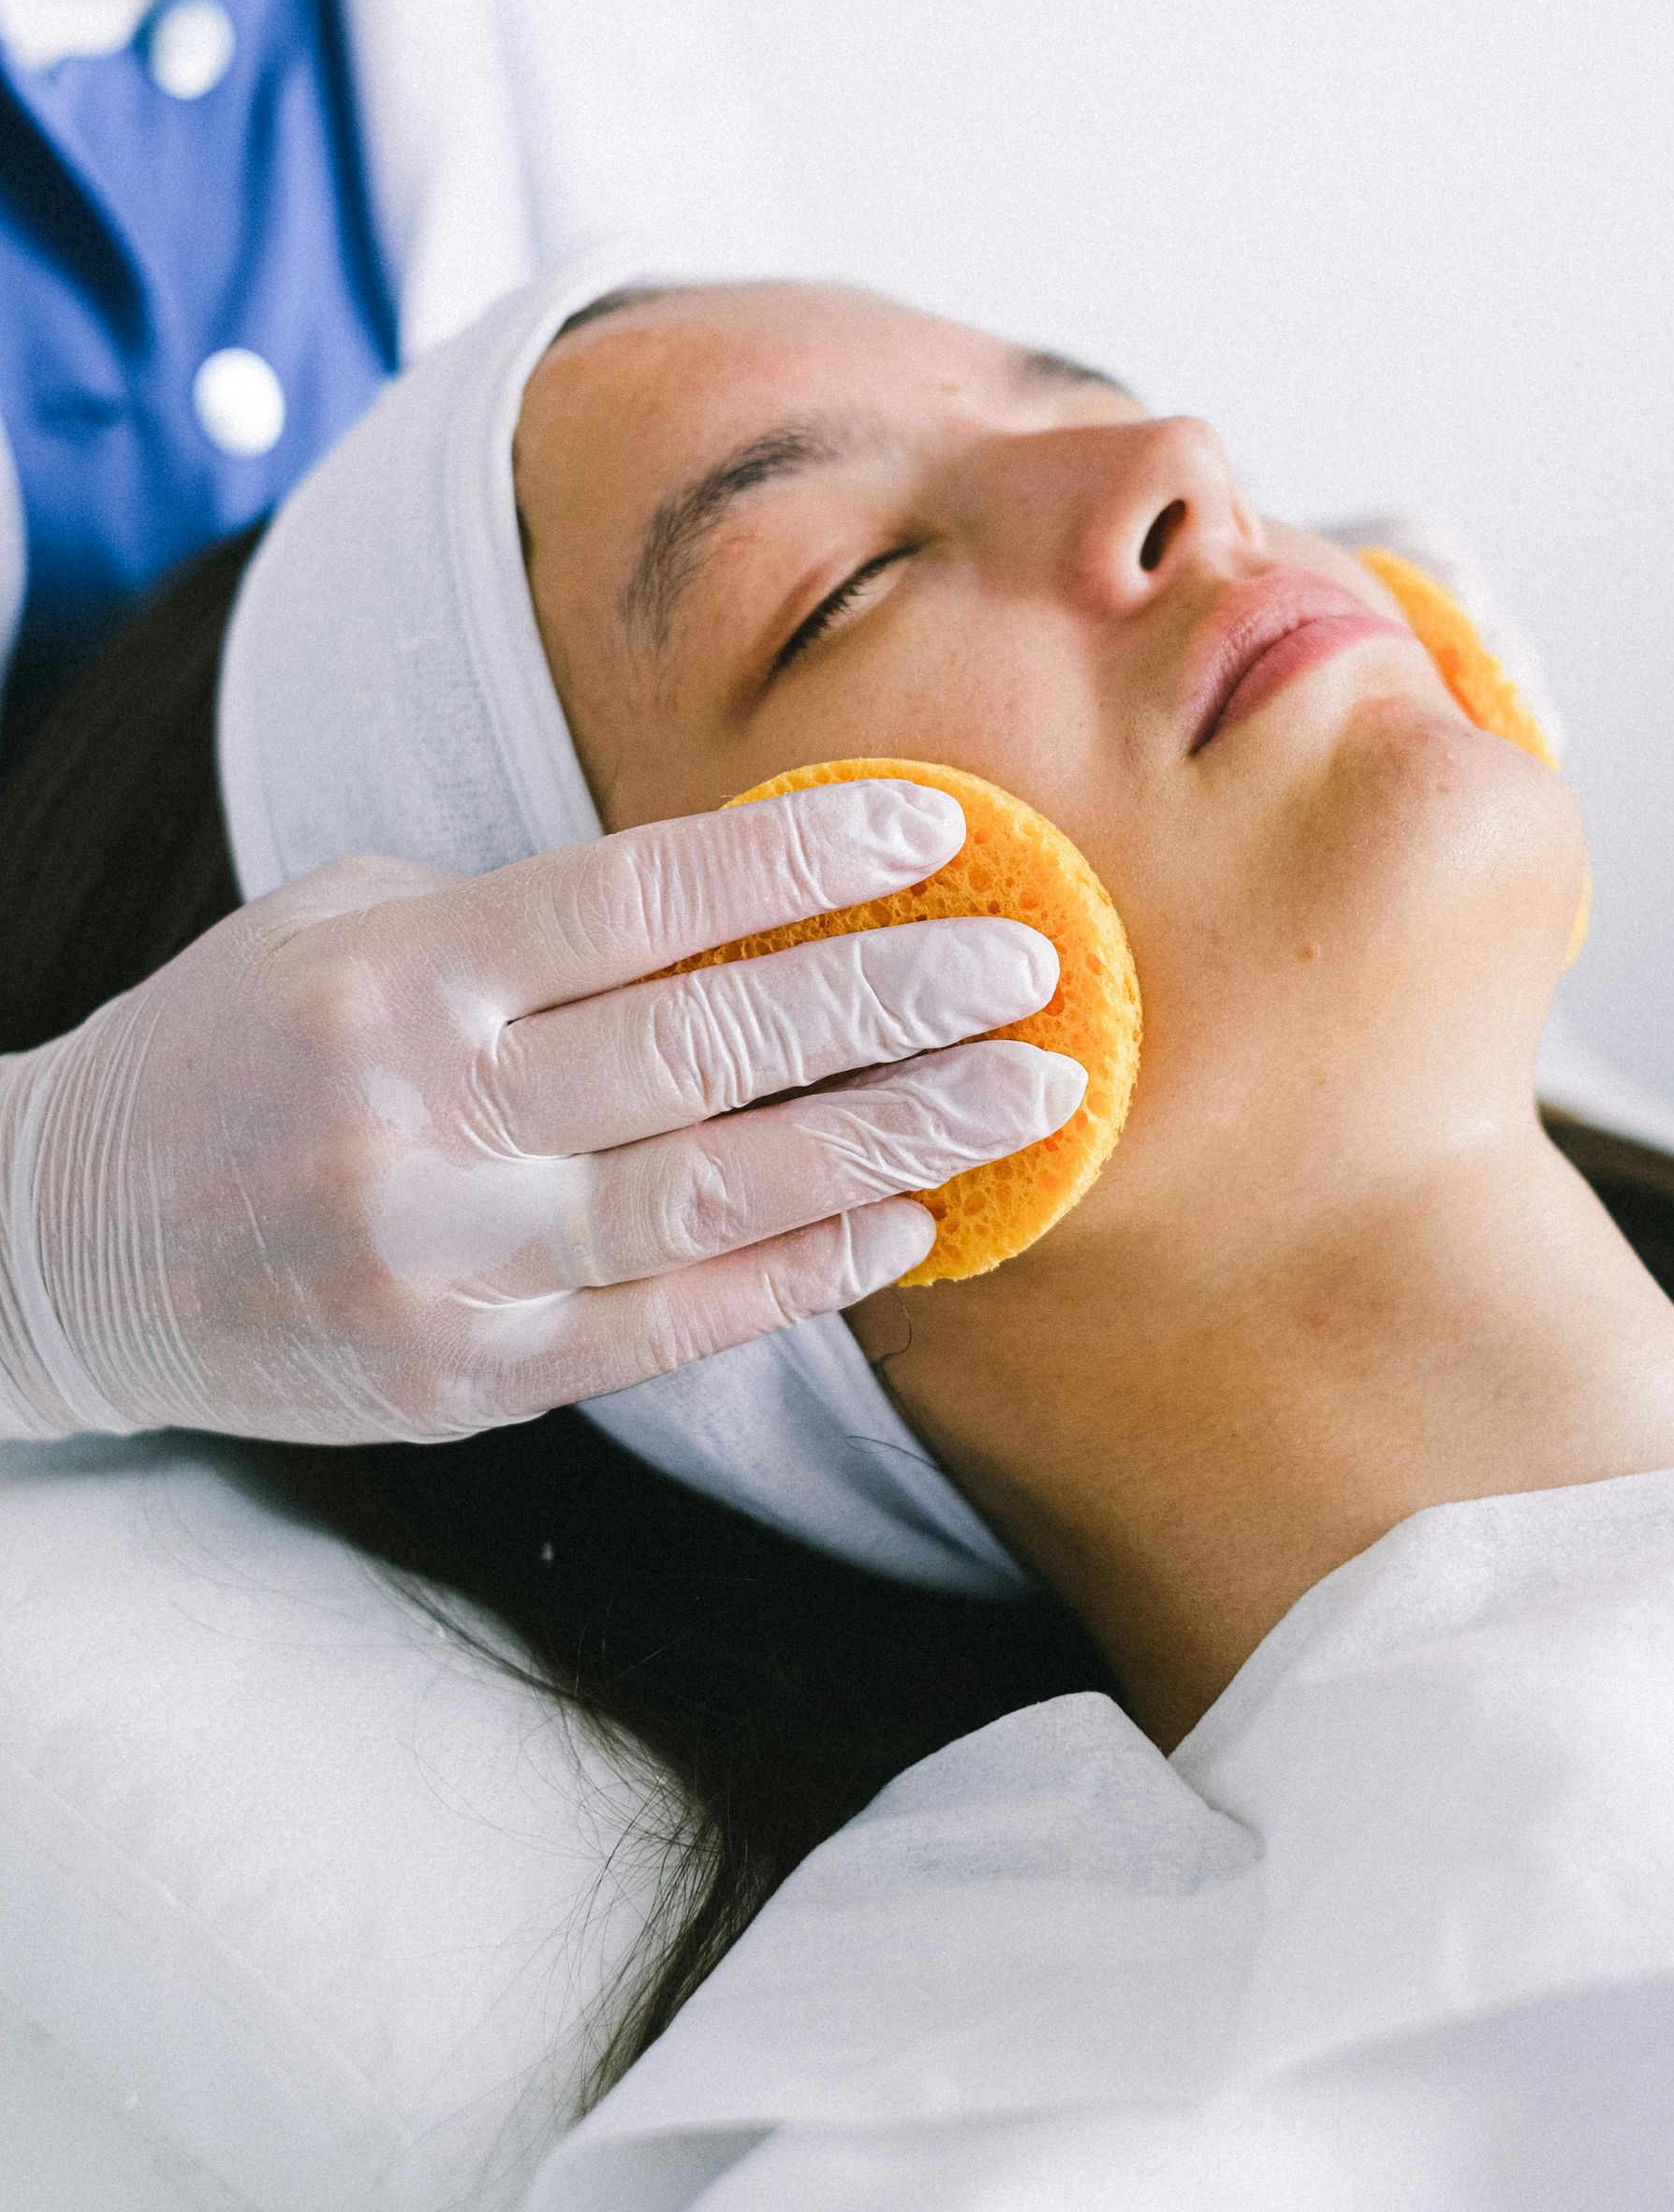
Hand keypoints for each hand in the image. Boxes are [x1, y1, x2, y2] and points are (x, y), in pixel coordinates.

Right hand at [0, 778, 1082, 1442]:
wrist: (61, 1247)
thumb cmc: (229, 1052)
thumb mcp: (337, 928)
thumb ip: (516, 919)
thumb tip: (731, 907)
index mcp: (399, 976)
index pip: (634, 900)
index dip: (794, 863)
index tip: (931, 834)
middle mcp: (427, 1118)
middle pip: (703, 1050)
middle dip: (890, 1004)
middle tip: (1038, 971)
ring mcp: (447, 1263)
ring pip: (710, 1199)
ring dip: (887, 1144)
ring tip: (1024, 1102)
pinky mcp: (462, 1378)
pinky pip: (663, 1328)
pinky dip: (796, 1277)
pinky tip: (904, 1228)